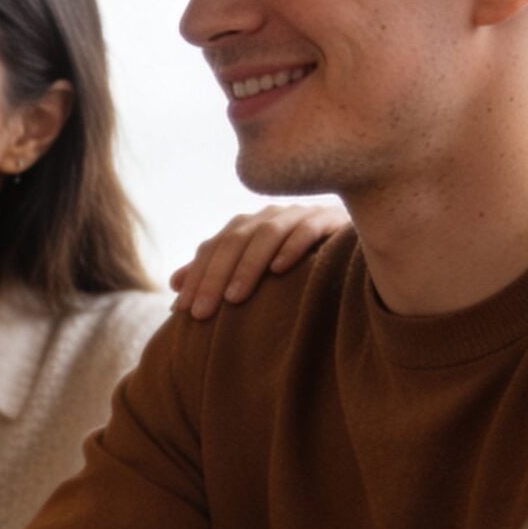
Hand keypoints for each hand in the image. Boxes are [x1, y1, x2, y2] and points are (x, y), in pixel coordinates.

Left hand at [168, 201, 349, 317]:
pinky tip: (280, 270)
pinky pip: (308, 229)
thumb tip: (174, 283)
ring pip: (266, 234)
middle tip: (201, 314)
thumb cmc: (297, 264)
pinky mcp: (330, 219)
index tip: (181, 311)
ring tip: (234, 299)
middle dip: (214, 278)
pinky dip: (292, 247)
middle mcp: (270, 216)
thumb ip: (216, 271)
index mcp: (248, 227)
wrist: (353, 248)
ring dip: (248, 266)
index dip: (195, 277)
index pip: (213, 248)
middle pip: (234, 241)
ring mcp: (300, 214)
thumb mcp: (254, 269)